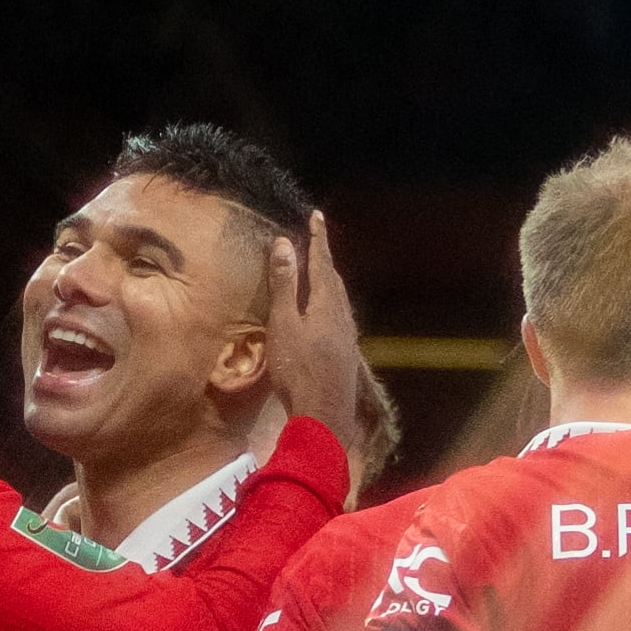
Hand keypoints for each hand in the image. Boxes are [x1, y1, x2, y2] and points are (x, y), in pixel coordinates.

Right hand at [263, 213, 362, 454]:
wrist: (324, 414)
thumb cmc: (298, 370)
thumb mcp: (284, 324)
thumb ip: (284, 286)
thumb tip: (284, 244)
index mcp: (326, 302)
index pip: (322, 261)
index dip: (318, 238)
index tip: (316, 216)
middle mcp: (342, 314)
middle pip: (334, 279)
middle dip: (324, 258)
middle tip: (317, 241)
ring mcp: (347, 335)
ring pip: (339, 298)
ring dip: (328, 281)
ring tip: (318, 273)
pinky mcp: (345, 353)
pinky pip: (338, 315)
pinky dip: (329, 302)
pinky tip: (324, 314)